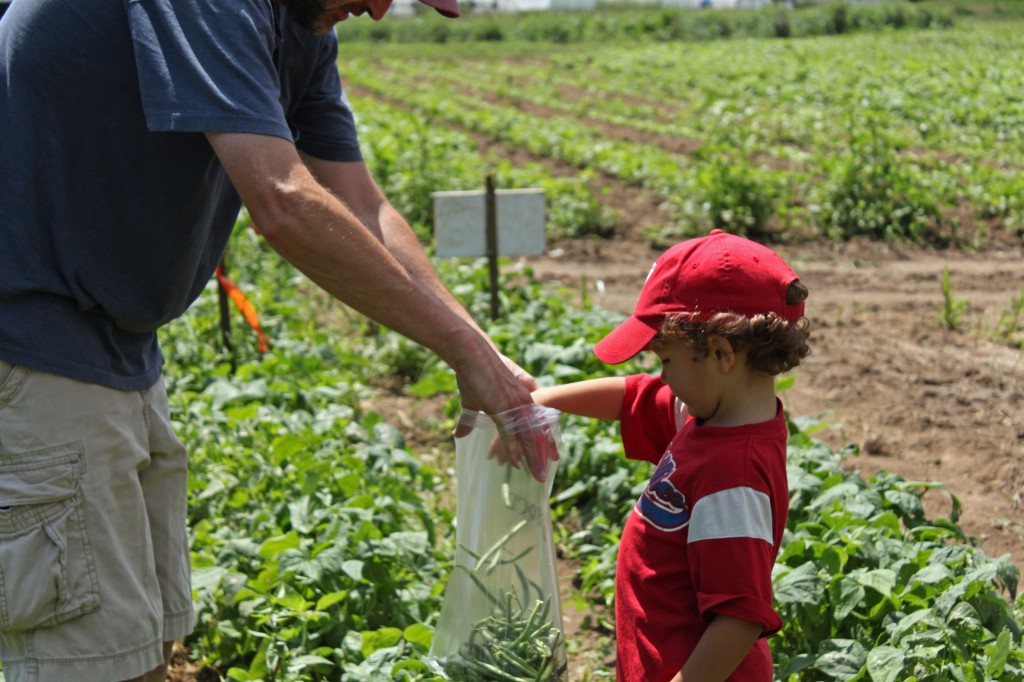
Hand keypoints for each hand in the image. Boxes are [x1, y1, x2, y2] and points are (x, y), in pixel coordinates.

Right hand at [450, 342, 556, 480]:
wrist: (472, 353)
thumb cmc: (472, 373)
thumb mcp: (472, 401)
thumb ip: (469, 420)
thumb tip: (458, 434)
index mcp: (522, 398)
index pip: (538, 422)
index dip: (546, 438)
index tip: (553, 453)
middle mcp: (523, 403)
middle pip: (538, 432)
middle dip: (545, 451)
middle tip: (552, 465)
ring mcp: (514, 406)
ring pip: (528, 437)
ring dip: (533, 458)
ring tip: (538, 475)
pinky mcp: (501, 408)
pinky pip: (511, 434)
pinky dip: (514, 450)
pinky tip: (517, 463)